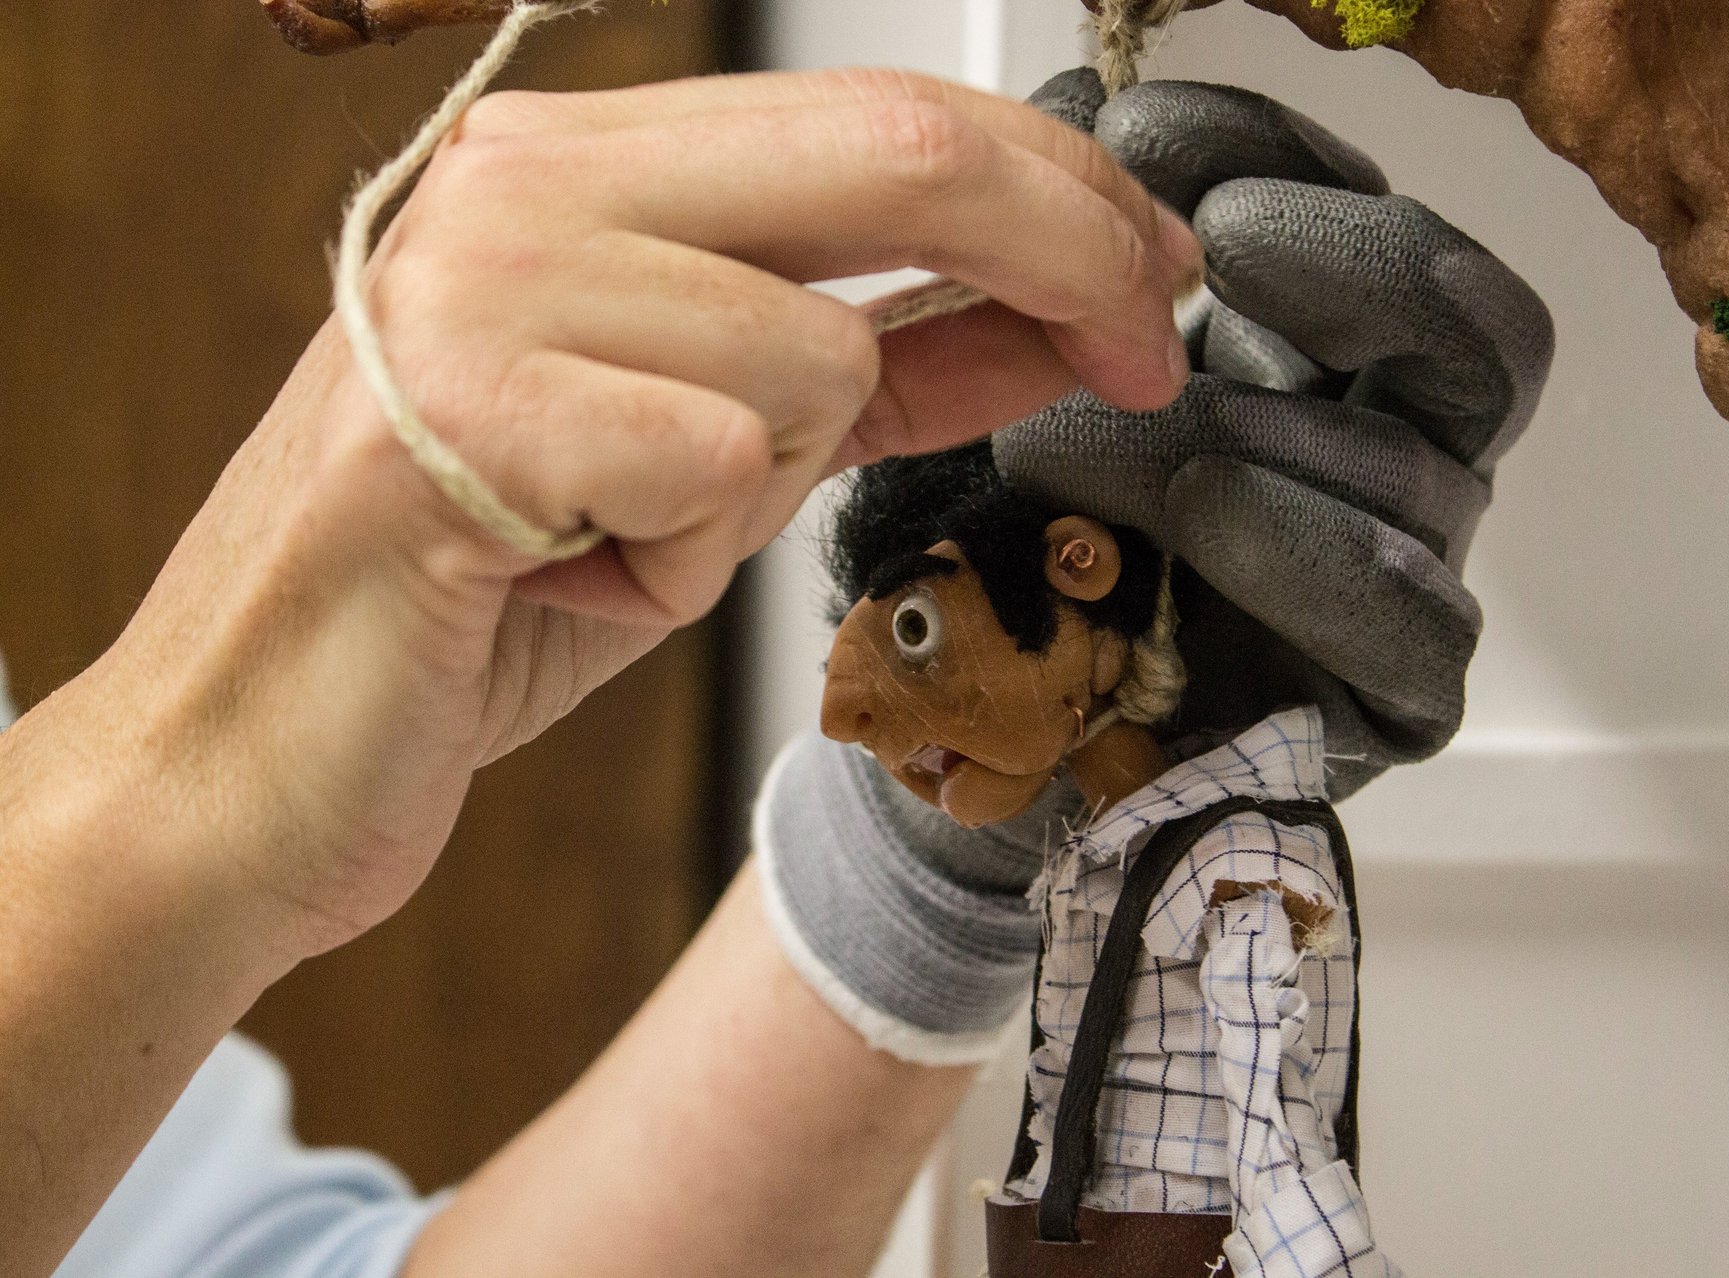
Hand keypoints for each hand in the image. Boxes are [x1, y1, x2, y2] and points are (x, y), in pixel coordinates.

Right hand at [31, 67, 1199, 964]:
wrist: (261, 749)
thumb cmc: (476, 601)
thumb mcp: (713, 464)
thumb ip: (878, 366)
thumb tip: (1056, 316)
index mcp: (575, 166)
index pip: (883, 118)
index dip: (1061, 195)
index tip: (1156, 277)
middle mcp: (523, 186)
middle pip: (895, 151)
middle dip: (1066, 249)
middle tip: (1146, 344)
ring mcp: (480, 282)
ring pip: (815, 352)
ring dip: (767, 488)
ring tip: (629, 538)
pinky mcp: (462, 409)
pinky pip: (720, 462)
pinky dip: (681, 557)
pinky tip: (573, 573)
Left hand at [997, 71, 1553, 798]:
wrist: (987, 726)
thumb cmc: (1025, 544)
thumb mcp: (1022, 375)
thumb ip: (1065, 254)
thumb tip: (1074, 107)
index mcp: (1318, 361)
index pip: (1364, 226)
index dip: (1278, 164)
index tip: (1146, 136)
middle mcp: (1383, 454)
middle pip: (1466, 334)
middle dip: (1355, 264)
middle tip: (1223, 241)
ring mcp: (1403, 575)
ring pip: (1416, 474)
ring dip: (1252, 430)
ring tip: (1088, 432)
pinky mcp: (1391, 699)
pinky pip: (1414, 627)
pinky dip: (1315, 561)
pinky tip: (1212, 513)